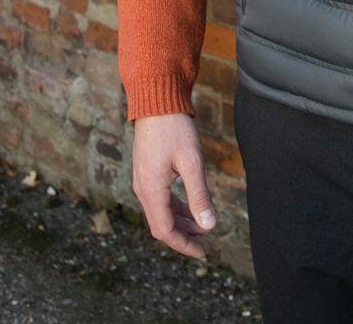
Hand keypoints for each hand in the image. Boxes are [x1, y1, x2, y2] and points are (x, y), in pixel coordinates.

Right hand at [131, 112, 217, 259]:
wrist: (156, 101)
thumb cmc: (175, 128)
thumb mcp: (192, 161)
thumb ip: (199, 194)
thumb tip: (209, 225)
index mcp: (151, 190)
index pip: (165, 231)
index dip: (185, 245)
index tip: (204, 251)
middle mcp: (143, 189)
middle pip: (162, 225)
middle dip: (185, 237)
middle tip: (208, 245)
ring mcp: (143, 180)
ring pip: (162, 213)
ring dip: (182, 223)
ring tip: (203, 229)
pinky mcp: (148, 172)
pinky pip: (161, 199)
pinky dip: (176, 208)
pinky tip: (191, 208)